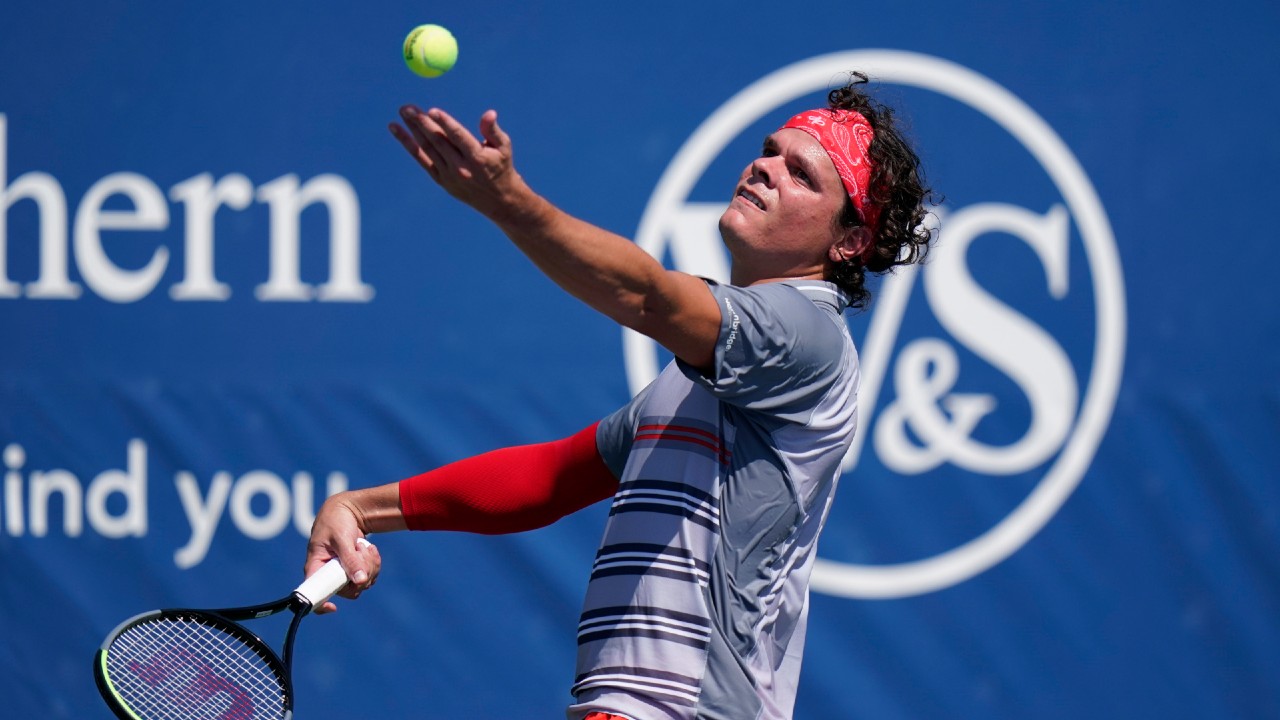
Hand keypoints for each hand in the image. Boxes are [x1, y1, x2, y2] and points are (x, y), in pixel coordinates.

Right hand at [304, 492, 381, 613]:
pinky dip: (373, 562)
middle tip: (360, 553)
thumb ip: (350, 559)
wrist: (347, 510)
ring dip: (369, 566)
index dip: (321, 605)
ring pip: (361, 584)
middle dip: (361, 573)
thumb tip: (360, 581)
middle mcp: (328, 574)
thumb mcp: (342, 538)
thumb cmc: (336, 521)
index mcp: (316, 567)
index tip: (334, 607)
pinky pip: (368, 576)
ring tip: (363, 547)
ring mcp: (342, 573)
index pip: (313, 593)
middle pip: (347, 591)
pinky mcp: (354, 569)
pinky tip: (369, 548)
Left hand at [389, 105, 520, 217]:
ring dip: (413, 130)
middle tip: (408, 108)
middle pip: (438, 142)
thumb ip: (493, 130)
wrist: (498, 199)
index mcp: (477, 158)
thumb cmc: (501, 166)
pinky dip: (408, 144)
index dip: (445, 123)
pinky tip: (397, 130)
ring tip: (403, 112)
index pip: (458, 137)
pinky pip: (421, 159)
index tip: (432, 111)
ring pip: (427, 149)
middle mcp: (461, 168)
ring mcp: (448, 175)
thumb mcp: (504, 147)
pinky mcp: (440, 179)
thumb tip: (489, 113)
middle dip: (422, 123)